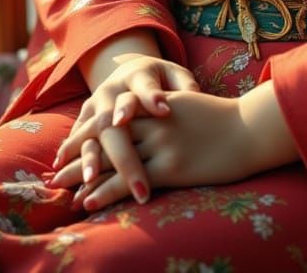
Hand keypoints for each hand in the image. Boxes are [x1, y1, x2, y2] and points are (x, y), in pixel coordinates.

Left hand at [51, 81, 298, 210]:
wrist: (251, 129)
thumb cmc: (224, 120)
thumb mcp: (190, 105)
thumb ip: (166, 109)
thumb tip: (147, 118)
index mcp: (159, 104)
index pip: (113, 114)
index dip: (88, 130)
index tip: (68, 145)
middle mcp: (156, 121)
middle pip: (107, 135)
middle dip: (79, 152)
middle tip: (55, 170)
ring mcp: (163, 143)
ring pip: (113, 158)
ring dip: (85, 175)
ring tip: (63, 189)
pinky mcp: (172, 166)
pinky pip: (130, 180)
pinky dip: (105, 191)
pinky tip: (88, 201)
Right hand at [53, 53, 198, 202]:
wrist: (130, 72)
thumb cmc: (161, 79)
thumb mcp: (175, 75)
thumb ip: (184, 87)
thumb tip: (197, 98)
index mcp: (139, 75)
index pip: (145, 86)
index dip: (152, 98)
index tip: (164, 112)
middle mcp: (112, 89)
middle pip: (113, 119)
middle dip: (123, 153)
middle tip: (140, 183)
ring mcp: (95, 104)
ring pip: (90, 131)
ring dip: (90, 157)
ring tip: (91, 181)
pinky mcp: (84, 117)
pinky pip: (76, 139)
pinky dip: (71, 159)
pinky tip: (68, 180)